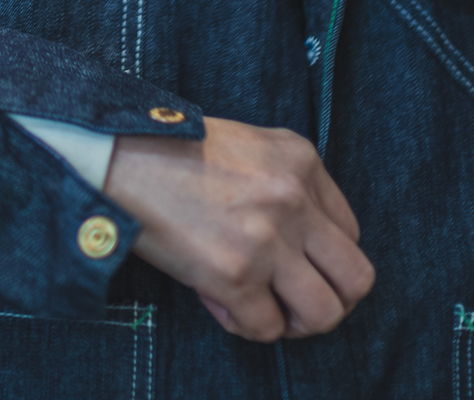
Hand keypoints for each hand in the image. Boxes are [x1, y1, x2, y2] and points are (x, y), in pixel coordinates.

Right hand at [104, 117, 374, 341]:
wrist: (116, 155)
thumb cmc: (171, 150)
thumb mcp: (249, 145)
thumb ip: (286, 183)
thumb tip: (304, 244)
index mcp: (301, 161)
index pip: (351, 232)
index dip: (324, 258)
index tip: (294, 263)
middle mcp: (293, 200)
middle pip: (356, 278)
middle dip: (333, 300)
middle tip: (298, 301)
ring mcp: (266, 240)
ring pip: (325, 313)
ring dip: (298, 322)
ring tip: (267, 310)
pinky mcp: (233, 275)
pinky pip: (265, 328)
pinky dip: (247, 325)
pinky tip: (221, 303)